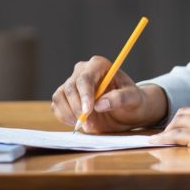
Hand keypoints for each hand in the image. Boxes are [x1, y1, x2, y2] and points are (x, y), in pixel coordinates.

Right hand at [50, 56, 167, 132]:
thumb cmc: (132, 101)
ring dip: (69, 113)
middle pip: (70, 87)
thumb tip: (100, 104)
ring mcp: (73, 83)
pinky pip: (57, 105)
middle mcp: (83, 71)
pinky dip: (63, 116)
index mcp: (99, 65)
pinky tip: (77, 123)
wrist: (127, 111)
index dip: (84, 95)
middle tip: (87, 123)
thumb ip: (119, 99)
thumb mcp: (133, 99)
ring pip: (60, 96)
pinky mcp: (66, 97)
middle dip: (77, 107)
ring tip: (85, 124)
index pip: (85, 78)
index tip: (88, 111)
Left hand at [150, 102, 189, 189]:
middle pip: (185, 113)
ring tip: (158, 140)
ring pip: (180, 121)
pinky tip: (157, 142)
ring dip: (166, 131)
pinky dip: (164, 138)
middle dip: (171, 125)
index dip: (179, 122)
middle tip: (162, 137)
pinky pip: (178, 135)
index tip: (170, 131)